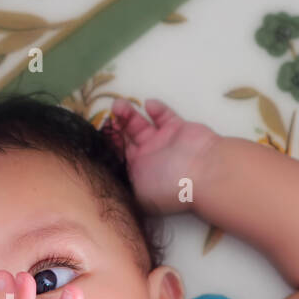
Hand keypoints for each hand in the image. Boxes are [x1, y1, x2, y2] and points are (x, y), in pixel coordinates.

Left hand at [102, 97, 221, 215]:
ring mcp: (162, 143)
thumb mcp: (138, 193)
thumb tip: (108, 179)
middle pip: (125, 139)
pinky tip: (148, 104)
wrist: (203, 172)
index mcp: (137, 176)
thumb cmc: (168, 185)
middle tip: (107, 116)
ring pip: (139, 125)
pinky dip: (156, 109)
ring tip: (119, 105)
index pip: (117, 158)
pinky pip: (163, 116)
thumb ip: (122, 183)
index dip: (107, 146)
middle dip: (115, 127)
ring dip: (128, 114)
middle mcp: (148, 160)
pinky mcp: (177, 128)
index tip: (96, 135)